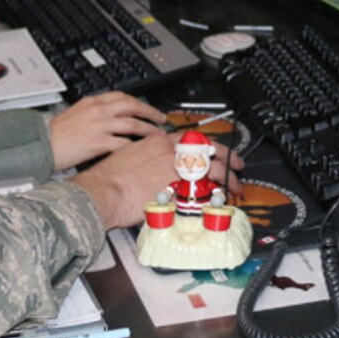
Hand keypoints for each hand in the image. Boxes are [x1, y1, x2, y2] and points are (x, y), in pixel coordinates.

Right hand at [48, 91, 167, 170]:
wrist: (42, 144)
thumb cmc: (55, 134)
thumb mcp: (74, 114)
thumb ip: (92, 112)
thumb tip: (108, 117)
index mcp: (92, 102)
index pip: (121, 96)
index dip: (138, 101)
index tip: (146, 107)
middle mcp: (98, 111)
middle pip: (132, 106)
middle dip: (150, 111)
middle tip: (160, 118)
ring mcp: (100, 126)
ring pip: (133, 123)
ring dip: (148, 129)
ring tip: (157, 135)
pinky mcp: (99, 142)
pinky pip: (124, 142)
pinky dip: (136, 146)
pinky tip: (142, 150)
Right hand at [70, 132, 243, 229]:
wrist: (102, 192)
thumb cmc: (107, 180)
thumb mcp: (127, 159)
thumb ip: (144, 159)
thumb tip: (151, 168)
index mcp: (156, 143)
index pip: (190, 138)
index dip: (205, 145)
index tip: (212, 150)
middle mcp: (169, 152)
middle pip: (207, 148)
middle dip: (227, 155)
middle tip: (236, 163)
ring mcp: (176, 169)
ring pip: (212, 167)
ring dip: (228, 176)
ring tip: (234, 185)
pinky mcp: (179, 188)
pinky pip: (206, 189)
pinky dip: (217, 193)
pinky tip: (221, 199)